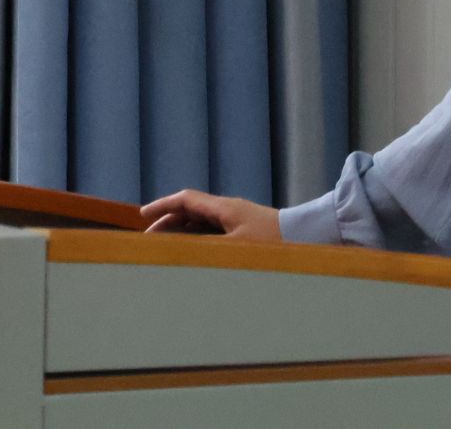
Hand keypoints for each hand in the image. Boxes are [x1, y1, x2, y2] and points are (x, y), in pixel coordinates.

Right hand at [140, 189, 283, 240]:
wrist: (306, 236)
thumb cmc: (273, 243)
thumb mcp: (235, 248)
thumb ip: (206, 248)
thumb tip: (179, 251)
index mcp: (224, 208)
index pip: (186, 200)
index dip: (163, 206)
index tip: (143, 214)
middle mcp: (229, 209)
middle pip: (191, 209)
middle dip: (168, 220)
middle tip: (149, 236)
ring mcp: (238, 218)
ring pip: (202, 220)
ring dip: (182, 229)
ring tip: (166, 243)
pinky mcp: (246, 229)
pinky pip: (214, 229)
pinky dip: (198, 236)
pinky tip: (193, 248)